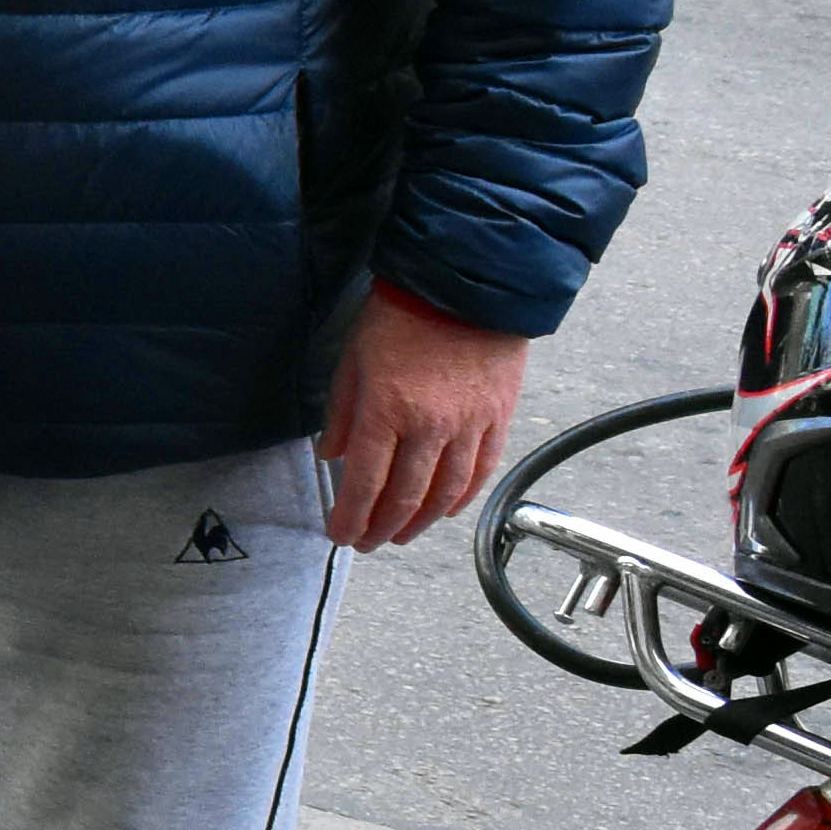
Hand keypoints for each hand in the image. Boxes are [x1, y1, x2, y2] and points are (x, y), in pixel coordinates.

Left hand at [321, 290, 526, 551]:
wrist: (465, 287)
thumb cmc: (402, 317)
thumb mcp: (353, 360)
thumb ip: (343, 414)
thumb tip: (333, 456)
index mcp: (386, 412)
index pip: (364, 483)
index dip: (350, 517)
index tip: (340, 534)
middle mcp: (429, 427)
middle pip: (404, 497)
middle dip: (382, 528)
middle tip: (368, 542)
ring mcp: (468, 425)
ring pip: (445, 492)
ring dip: (420, 522)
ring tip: (402, 535)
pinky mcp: (497, 418)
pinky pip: (481, 470)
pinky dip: (461, 497)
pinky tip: (446, 510)